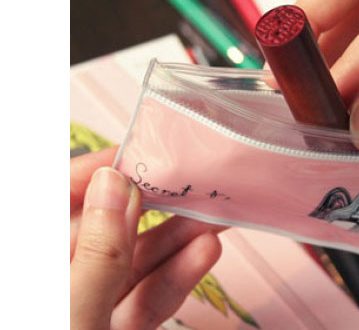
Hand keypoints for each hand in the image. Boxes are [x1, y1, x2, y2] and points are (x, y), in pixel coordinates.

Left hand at [70, 147, 222, 328]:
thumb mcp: (73, 311)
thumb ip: (98, 253)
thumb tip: (116, 186)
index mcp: (38, 259)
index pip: (62, 194)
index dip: (104, 167)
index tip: (146, 152)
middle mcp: (63, 274)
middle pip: (111, 225)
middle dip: (157, 204)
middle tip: (193, 181)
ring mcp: (90, 301)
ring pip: (136, 261)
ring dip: (178, 239)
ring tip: (215, 216)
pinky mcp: (115, 325)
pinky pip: (146, 296)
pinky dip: (177, 277)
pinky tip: (204, 253)